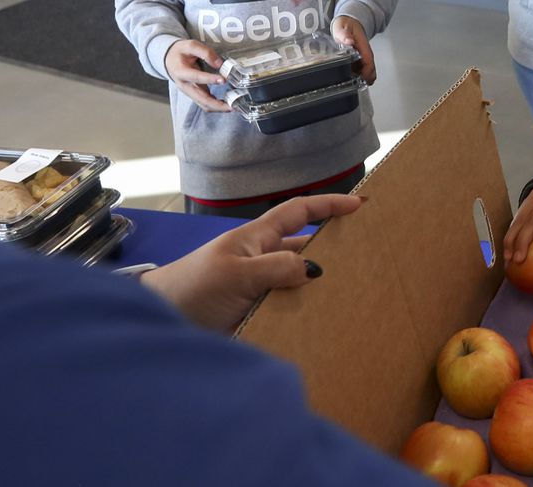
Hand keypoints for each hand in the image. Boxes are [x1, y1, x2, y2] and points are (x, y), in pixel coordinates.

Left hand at [141, 193, 363, 331]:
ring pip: (301, 285)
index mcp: (258, 238)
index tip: (360, 204)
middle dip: (335, 251)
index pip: (299, 213)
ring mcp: (261, 290)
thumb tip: (316, 270)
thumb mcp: (235, 273)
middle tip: (370, 259)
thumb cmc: (193, 286)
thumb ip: (274, 268)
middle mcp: (263, 261)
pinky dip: (307, 318)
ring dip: (322, 291)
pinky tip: (326, 327)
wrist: (161, 323)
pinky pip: (290, 313)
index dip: (328, 206)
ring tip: (356, 298)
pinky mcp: (257, 317)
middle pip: (306, 250)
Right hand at [164, 39, 230, 111]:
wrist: (169, 59)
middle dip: (217, 104)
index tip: (223, 80)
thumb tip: (219, 63)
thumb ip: (205, 52)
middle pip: (200, 99)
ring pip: (203, 104)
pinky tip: (226, 104)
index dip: (209, 79)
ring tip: (232, 107)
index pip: (196, 77)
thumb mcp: (191, 45)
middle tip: (231, 105)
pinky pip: (205, 102)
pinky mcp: (194, 93)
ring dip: (217, 107)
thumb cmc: (180, 52)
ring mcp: (189, 91)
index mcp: (181, 72)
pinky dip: (215, 105)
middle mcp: (184, 85)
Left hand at [332, 15, 376, 82]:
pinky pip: (362, 69)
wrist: (348, 22)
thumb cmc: (345, 25)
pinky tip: (350, 80)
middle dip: (367, 79)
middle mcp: (365, 53)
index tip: (364, 79)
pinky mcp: (359, 59)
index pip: (369, 61)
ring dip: (362, 78)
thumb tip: (350, 42)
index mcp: (363, 46)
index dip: (368, 72)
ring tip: (353, 86)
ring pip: (367, 70)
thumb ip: (344, 35)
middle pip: (370, 68)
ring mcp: (362, 57)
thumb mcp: (342, 28)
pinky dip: (358, 76)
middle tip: (358, 87)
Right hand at [503, 182, 532, 264]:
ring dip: (511, 240)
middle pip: (532, 218)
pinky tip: (508, 250)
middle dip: (523, 240)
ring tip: (508, 258)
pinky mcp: (524, 201)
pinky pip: (515, 220)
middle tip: (519, 260)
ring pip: (519, 219)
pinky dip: (510, 235)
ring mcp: (532, 197)